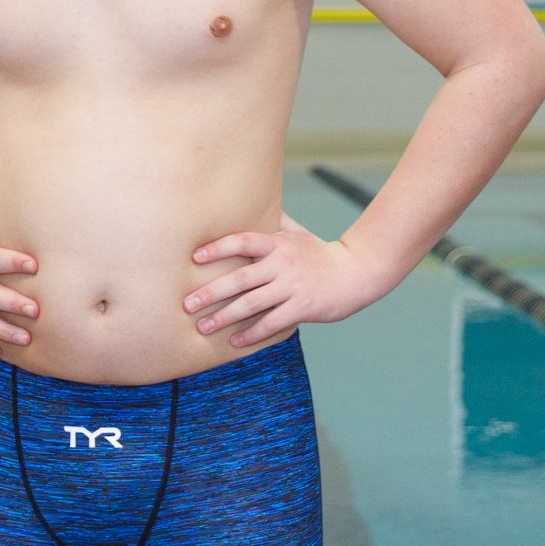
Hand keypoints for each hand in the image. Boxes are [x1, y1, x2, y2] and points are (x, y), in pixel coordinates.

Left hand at [183, 214, 390, 345]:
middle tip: (187, 304)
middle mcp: (282, 264)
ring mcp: (292, 287)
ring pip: (251, 304)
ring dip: (224, 317)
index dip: (218, 248)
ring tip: (204, 327)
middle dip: (210, 292)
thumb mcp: (298, 233)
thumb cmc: (321, 253)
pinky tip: (235, 341)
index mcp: (278, 244)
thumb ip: (275, 223)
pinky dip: (251, 333)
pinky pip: (271, 322)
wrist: (357, 273)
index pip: (243, 241)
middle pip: (240, 278)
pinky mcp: (302, 307)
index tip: (195, 258)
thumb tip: (253, 204)